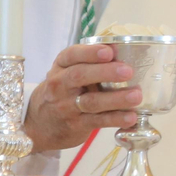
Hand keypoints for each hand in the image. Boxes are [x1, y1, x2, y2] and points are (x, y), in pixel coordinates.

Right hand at [24, 43, 141, 153]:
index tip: (109, 51)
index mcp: (61, 66)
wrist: (39, 123)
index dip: (90, 53)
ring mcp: (66, 107)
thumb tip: (125, 50)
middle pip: (80, 76)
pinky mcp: (76, 125)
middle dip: (105, 72)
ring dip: (116, 99)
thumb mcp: (68, 72)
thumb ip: (91, 63)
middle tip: (128, 71)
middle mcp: (60, 85)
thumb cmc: (64, 90)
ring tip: (136, 96)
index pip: (71, 55)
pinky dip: (115, 119)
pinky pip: (97, 122)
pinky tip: (131, 117)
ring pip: (91, 102)